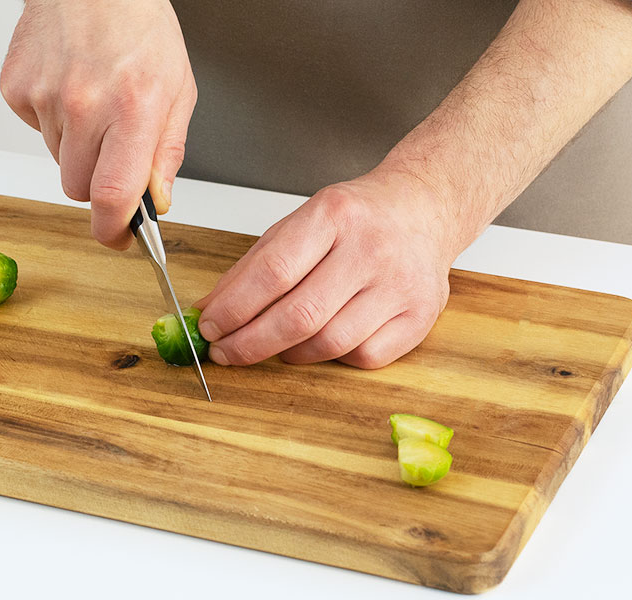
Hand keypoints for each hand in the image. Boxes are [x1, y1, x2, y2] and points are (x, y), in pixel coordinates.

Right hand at [0, 0, 196, 248]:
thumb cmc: (140, 25)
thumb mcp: (178, 88)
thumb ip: (167, 151)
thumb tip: (157, 199)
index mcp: (133, 109)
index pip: (113, 196)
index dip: (114, 231)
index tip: (119, 238)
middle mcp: (84, 105)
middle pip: (78, 188)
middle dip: (97, 182)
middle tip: (113, 148)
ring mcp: (45, 97)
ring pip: (57, 160)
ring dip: (77, 147)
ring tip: (94, 101)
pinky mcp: (17, 89)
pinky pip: (37, 131)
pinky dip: (54, 120)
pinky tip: (71, 86)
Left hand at [194, 172, 456, 368]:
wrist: (423, 209)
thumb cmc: (356, 218)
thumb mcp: (299, 223)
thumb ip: (254, 266)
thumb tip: (211, 309)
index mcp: (333, 215)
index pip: (273, 271)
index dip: (234, 307)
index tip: (208, 327)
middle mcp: (371, 249)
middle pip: (300, 315)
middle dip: (250, 343)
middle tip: (225, 353)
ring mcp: (400, 285)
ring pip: (329, 343)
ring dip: (287, 354)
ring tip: (270, 346)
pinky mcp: (420, 316)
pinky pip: (362, 356)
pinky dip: (331, 358)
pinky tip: (317, 344)